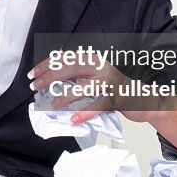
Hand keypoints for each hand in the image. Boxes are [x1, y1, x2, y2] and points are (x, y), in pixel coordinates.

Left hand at [27, 55, 171, 124]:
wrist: (143, 98)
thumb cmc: (114, 90)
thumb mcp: (93, 78)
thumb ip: (76, 77)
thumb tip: (49, 83)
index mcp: (93, 59)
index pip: (65, 58)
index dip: (47, 64)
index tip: (33, 74)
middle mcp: (101, 67)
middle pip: (71, 68)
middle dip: (50, 77)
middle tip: (35, 86)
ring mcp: (110, 82)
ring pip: (84, 88)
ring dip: (65, 97)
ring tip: (53, 104)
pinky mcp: (117, 98)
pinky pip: (98, 106)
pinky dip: (84, 113)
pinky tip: (73, 119)